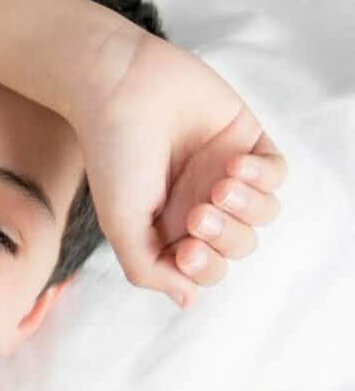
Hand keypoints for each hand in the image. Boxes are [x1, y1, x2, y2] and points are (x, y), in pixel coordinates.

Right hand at [72, 29, 286, 306]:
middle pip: (238, 245)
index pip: (204, 268)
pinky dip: (262, 177)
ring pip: (263, 214)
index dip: (204, 267)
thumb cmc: (114, 156)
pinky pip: (277, 175)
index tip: (185, 252)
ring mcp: (224, 174)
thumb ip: (149, 270)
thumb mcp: (120, 226)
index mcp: (167, 228)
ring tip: (220, 184)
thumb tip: (188, 300)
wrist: (123, 90)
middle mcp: (198, 204)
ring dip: (247, 207)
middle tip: (199, 211)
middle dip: (225, 236)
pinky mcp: (247, 142)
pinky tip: (234, 165)